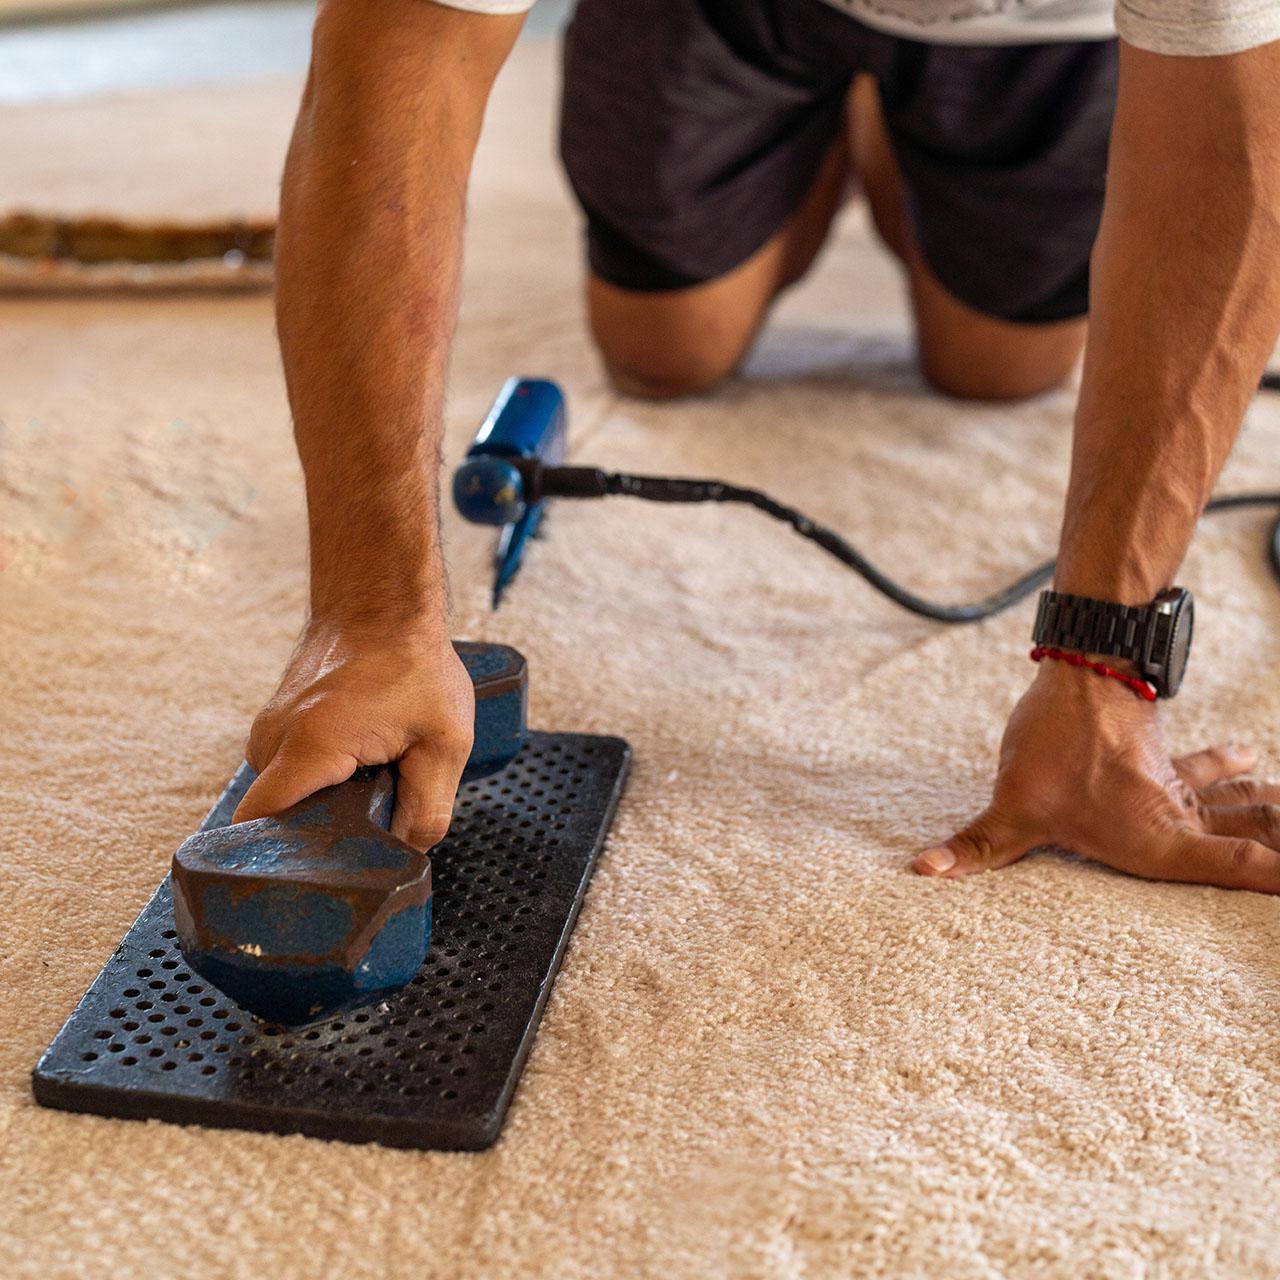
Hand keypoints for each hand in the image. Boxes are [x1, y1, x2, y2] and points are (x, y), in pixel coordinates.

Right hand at [232, 618, 474, 850]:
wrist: (383, 602)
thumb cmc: (414, 662)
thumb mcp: (444, 743)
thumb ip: (427, 809)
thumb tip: (405, 853)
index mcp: (310, 747)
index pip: (260, 828)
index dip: (285, 860)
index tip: (320, 871)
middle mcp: (275, 738)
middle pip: (279, 817)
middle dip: (321, 829)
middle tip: (370, 812)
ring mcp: (269, 727)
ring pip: (288, 793)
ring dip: (325, 796)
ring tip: (371, 773)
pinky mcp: (277, 721)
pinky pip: (291, 768)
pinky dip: (321, 773)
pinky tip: (359, 757)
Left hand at [914, 662, 1279, 891]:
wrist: (1087, 670)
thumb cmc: (1058, 745)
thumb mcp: (1013, 808)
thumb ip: (977, 847)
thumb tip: (922, 872)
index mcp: (1156, 840)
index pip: (1238, 868)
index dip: (1275, 878)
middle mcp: (1177, 817)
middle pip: (1252, 834)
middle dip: (1277, 844)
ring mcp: (1176, 786)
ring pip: (1240, 804)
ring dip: (1269, 811)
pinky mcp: (1165, 760)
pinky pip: (1210, 773)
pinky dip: (1234, 771)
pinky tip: (1250, 756)